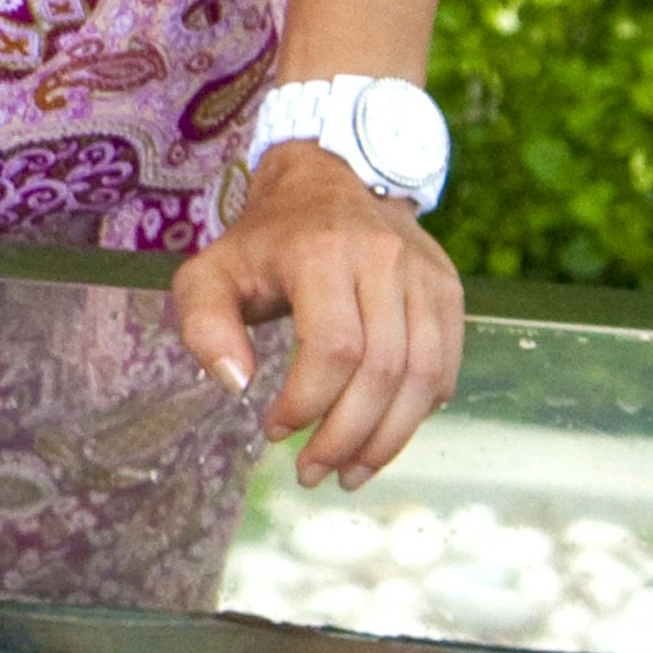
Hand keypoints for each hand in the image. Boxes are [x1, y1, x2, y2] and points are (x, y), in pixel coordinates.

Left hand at [170, 141, 461, 486]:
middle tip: (313, 472)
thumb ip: (204, 325)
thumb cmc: (264, 242)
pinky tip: (381, 436)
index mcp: (322, 252)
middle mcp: (384, 258)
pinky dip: (417, 414)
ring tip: (349, 472)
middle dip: (347, 436)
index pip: (332, 347)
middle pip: (383, 371)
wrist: (329, 180)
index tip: (276, 433)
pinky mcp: (448, 289)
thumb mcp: (209, 272)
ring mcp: (424, 274)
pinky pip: (444, 367)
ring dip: (388, 439)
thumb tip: (236, 385)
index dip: (307, 403)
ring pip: (424, 376)